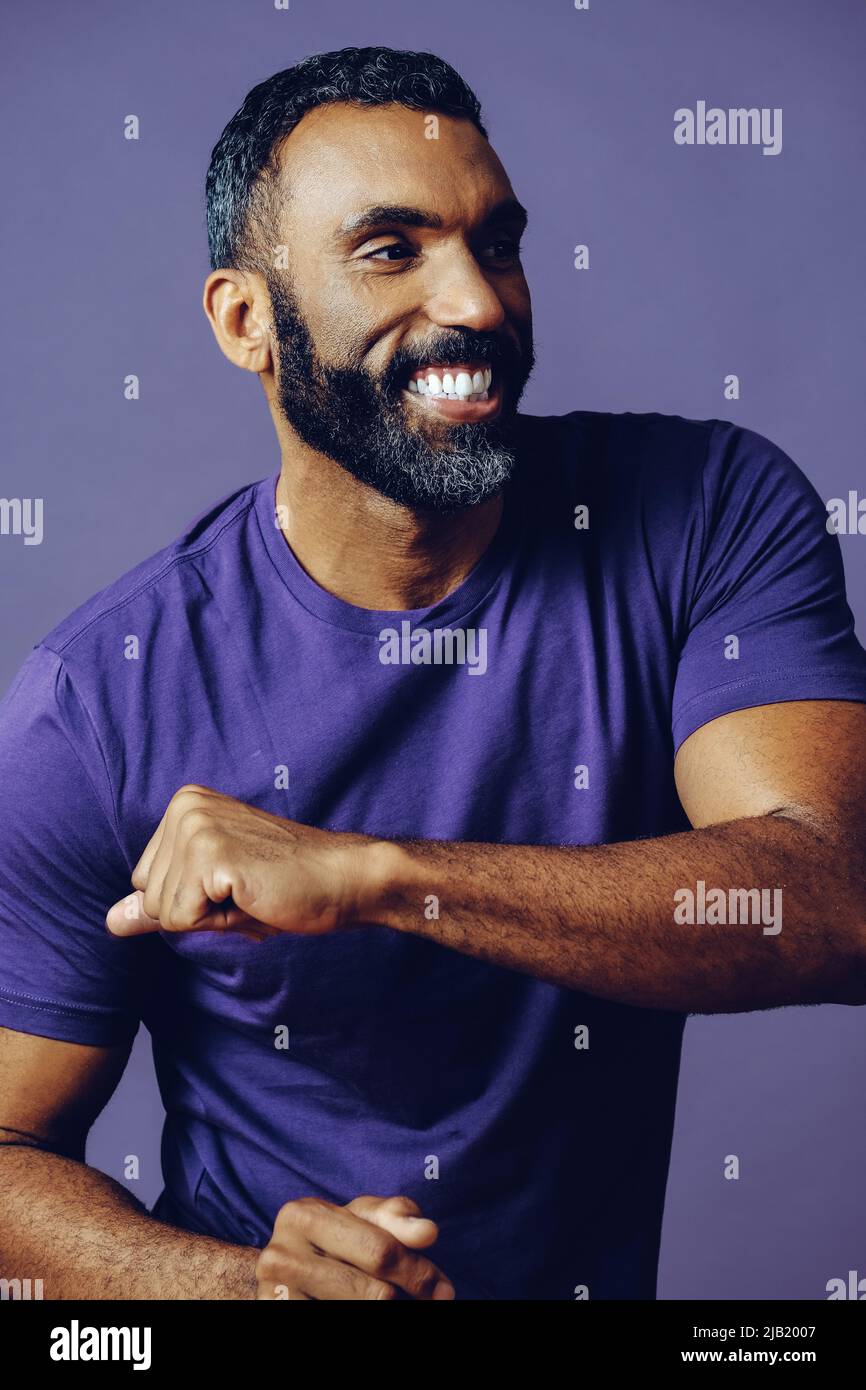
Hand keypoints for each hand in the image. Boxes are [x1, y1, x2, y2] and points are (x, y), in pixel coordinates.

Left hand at [105, 784, 377, 939]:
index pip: (144, 882)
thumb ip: (160, 904)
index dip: (191, 899)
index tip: (235, 883)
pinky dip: (219, 923)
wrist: (342, 878)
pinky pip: (182, 919)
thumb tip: (111, 920)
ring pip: (163, 912)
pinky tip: (253, 895)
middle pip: (148, 896)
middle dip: (196, 910)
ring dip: (210, 918)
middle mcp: (184, 806)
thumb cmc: (286, 884)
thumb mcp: (213, 892)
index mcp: (184, 805)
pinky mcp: (211, 854)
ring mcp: (197, 827)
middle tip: (246, 890)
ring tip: (251, 892)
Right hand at [254, 1195, 455, 1299]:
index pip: (380, 1251)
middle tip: (432, 1301)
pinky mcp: (277, 1313)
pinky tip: (361, 1306)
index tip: (443, 1289)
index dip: (418, 1272)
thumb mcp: (360, 1220)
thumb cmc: (332, 1241)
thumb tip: (427, 1231)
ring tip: (395, 1299)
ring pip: (360, 1311)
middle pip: (374, 1292)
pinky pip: (334, 1320)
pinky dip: (358, 1315)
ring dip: (388, 1310)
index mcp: (304, 1215)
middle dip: (408, 1296)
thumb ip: (394, 1219)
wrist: (282, 1274)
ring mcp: (275, 1293)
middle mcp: (281, 1254)